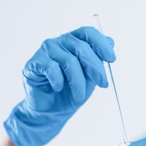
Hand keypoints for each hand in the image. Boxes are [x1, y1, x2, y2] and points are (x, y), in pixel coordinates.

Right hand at [4, 26, 115, 145]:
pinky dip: (59, 82)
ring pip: (69, 61)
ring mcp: (46, 51)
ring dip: (78, 82)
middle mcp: (59, 42)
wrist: (51, 112)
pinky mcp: (34, 63)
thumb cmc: (70, 93)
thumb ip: (99, 60)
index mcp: (74, 42)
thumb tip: (110, 41)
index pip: (88, 33)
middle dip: (95, 67)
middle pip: (81, 47)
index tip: (112, 59)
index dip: (101, 44)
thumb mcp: (91, 78)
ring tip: (79, 96)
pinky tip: (57, 88)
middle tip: (103, 84)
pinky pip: (52, 69)